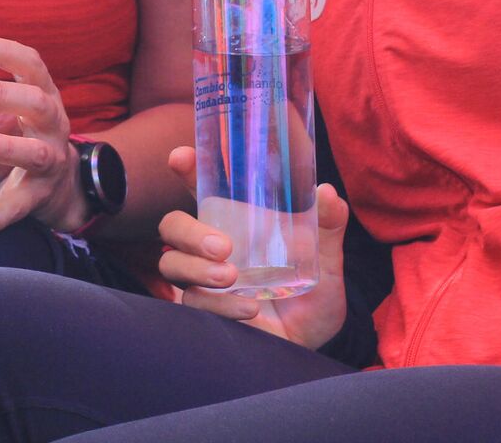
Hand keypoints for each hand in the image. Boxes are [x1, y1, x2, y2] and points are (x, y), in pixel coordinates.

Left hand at [0, 36, 84, 234]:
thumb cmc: (25, 136)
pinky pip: (15, 209)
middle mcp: (53, 126)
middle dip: (1, 95)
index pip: (32, 66)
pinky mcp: (37, 198)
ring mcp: (50, 163)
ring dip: (3, 146)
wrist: (63, 188)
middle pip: (37, 103)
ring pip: (33, 153)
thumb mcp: (16, 111)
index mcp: (44, 97)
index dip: (6, 52)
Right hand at [156, 146, 348, 350]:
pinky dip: (220, 304)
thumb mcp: (327, 259)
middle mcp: (213, 247)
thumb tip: (326, 193)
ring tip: (230, 276)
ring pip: (171, 264)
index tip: (181, 158)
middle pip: (172, 227)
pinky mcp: (207, 311)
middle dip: (188, 232)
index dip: (187, 171)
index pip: (202, 190)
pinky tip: (249, 308)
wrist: (313, 342)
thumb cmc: (313, 295)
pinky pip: (193, 303)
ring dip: (196, 268)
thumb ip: (329, 225)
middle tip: (223, 246)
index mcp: (236, 222)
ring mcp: (205, 280)